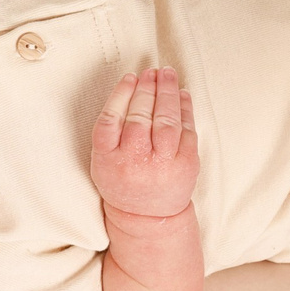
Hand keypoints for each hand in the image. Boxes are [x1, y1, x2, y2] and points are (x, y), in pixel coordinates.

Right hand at [91, 68, 198, 219]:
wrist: (147, 218)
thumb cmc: (122, 181)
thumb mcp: (103, 161)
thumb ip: (111, 130)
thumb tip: (133, 86)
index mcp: (108, 161)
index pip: (111, 120)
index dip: (121, 95)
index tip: (130, 77)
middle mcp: (135, 163)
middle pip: (139, 118)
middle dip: (147, 90)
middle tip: (151, 72)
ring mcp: (163, 165)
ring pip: (165, 121)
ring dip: (167, 93)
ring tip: (166, 74)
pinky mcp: (186, 164)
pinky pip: (186, 130)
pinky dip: (185, 109)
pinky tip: (181, 94)